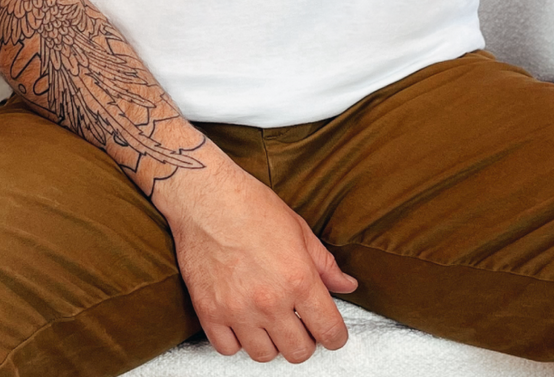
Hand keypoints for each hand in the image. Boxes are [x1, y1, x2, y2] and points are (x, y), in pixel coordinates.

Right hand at [152, 151, 356, 361]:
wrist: (206, 198)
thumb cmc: (252, 207)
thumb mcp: (299, 230)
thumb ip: (326, 265)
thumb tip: (347, 285)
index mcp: (299, 279)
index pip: (329, 331)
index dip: (335, 336)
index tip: (331, 333)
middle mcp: (270, 300)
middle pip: (298, 351)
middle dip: (305, 341)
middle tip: (300, 325)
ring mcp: (237, 310)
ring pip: (264, 355)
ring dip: (272, 343)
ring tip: (270, 322)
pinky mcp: (209, 312)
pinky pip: (228, 349)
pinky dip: (237, 341)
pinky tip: (242, 322)